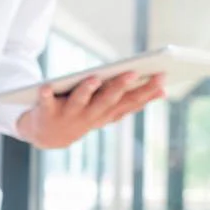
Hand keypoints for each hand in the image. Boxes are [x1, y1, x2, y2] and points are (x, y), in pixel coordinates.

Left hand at [16, 72, 165, 149]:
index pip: (130, 102)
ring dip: (87, 91)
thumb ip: (131, 101)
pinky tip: (46, 86)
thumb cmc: (83, 115)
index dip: (147, 91)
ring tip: (94, 78)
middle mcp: (90, 117)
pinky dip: (45, 95)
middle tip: (133, 72)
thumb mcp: (108, 110)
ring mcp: (68, 115)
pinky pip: (45, 103)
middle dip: (120, 87)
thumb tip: (164, 90)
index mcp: (107, 114)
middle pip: (107, 101)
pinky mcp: (46, 112)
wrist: (47, 136)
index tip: (162, 76)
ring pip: (80, 102)